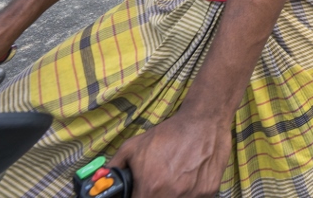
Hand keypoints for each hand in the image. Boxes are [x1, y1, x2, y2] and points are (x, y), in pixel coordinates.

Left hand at [110, 112, 231, 197]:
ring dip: (172, 196)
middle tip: (156, 187)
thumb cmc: (168, 134)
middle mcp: (172, 195)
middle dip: (154, 197)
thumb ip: (115, 167)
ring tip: (174, 181)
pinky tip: (189, 179)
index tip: (139, 194)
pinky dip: (190, 193)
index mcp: (150, 188)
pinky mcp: (209, 191)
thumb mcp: (133, 146)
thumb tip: (103, 181)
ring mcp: (194, 195)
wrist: (203, 121)